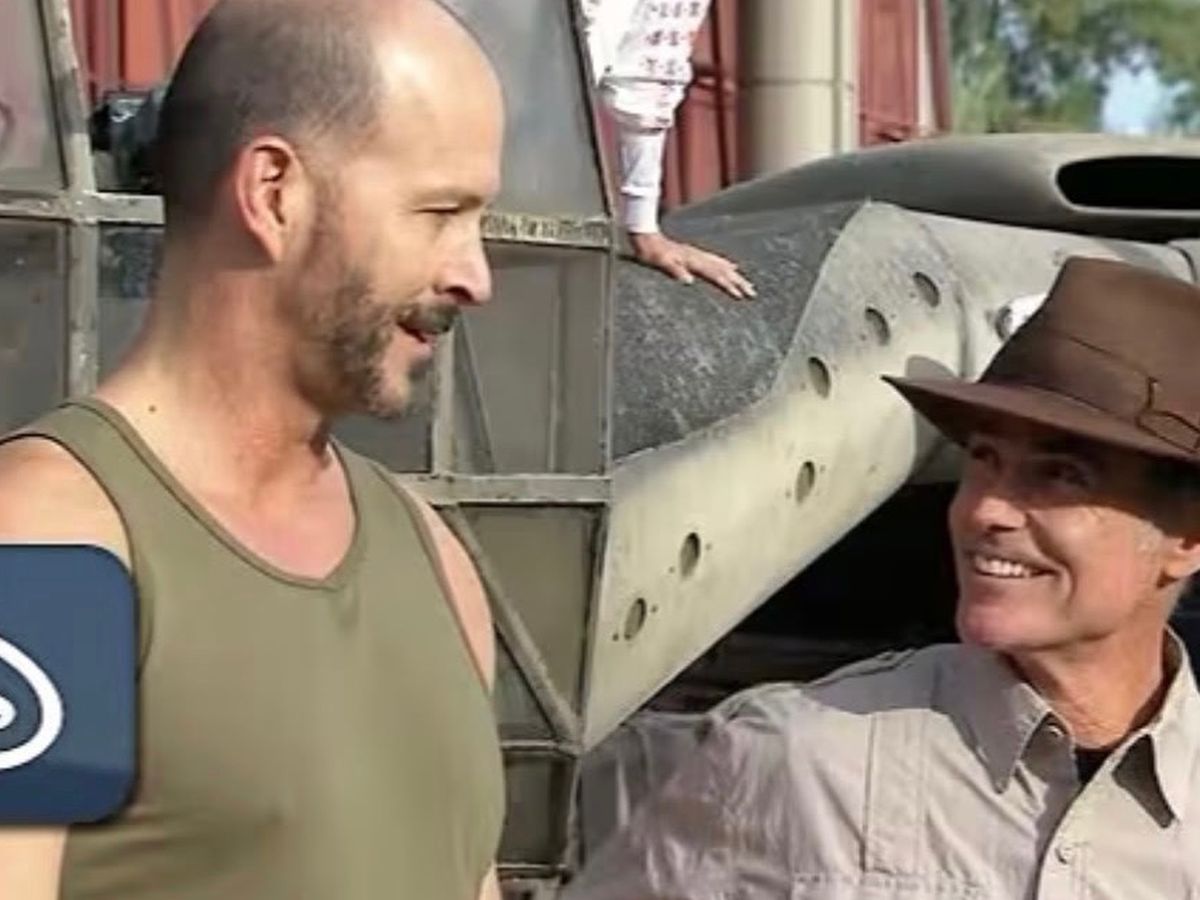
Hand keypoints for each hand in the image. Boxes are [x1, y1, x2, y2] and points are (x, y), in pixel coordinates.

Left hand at [629, 231, 755, 299]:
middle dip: (739, 282)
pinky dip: (726, 264)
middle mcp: (698, 257)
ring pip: (722, 265)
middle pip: (723, 270)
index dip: (728, 286)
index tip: (740, 296)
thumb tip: (689, 281)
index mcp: (693, 261)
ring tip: (747, 282)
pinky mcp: (694, 254)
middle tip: (752, 292)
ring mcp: (697, 254)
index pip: (715, 275)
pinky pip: (716, 260)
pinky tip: (731, 266)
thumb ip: (675, 270)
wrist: (645, 237)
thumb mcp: (660, 263)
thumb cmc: (651, 252)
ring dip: (735, 275)